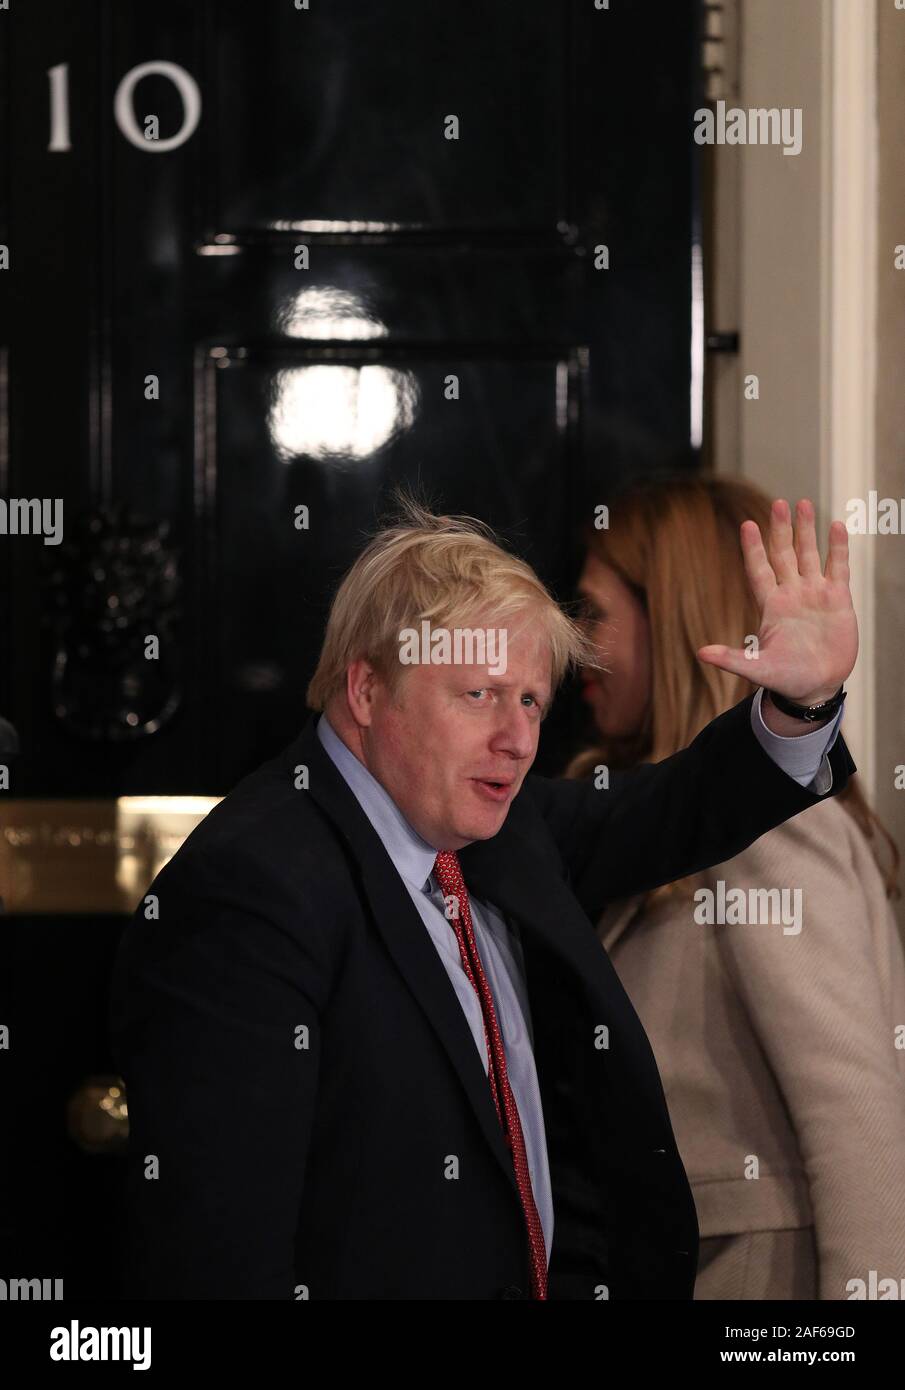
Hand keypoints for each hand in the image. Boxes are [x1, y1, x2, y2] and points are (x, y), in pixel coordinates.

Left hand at [696, 498, 857, 704]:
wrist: (816, 687)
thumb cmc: (785, 678)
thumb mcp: (757, 669)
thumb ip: (733, 658)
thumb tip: (700, 653)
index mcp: (770, 606)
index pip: (759, 570)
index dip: (754, 549)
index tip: (747, 525)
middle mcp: (791, 594)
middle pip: (783, 554)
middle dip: (781, 530)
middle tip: (779, 504)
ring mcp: (815, 594)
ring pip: (809, 555)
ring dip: (807, 531)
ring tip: (804, 503)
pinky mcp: (838, 599)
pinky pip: (837, 567)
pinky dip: (838, 548)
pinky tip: (836, 527)